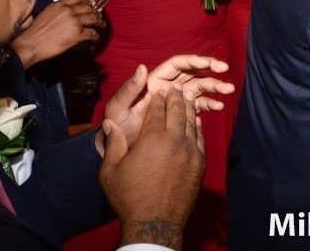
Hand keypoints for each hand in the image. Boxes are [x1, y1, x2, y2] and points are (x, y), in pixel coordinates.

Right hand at [11, 0, 102, 67]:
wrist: (30, 45)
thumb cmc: (35, 33)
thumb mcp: (45, 14)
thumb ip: (58, 11)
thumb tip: (68, 12)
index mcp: (59, 5)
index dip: (87, 3)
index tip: (90, 7)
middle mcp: (69, 11)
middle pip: (89, 8)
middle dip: (95, 13)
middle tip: (98, 18)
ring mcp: (74, 22)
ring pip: (94, 19)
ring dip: (100, 23)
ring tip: (101, 26)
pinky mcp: (77, 34)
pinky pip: (93, 33)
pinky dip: (96, 37)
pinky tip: (96, 39)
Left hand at [98, 55, 233, 153]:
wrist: (121, 150)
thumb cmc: (117, 128)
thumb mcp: (117, 109)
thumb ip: (128, 89)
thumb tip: (142, 67)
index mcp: (154, 82)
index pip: (178, 65)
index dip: (194, 61)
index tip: (209, 64)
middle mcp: (167, 88)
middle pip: (192, 74)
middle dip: (210, 70)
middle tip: (225, 70)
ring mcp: (176, 101)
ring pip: (199, 88)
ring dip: (214, 87)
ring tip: (229, 90)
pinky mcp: (181, 115)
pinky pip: (198, 105)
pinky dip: (209, 104)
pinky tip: (218, 107)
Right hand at [100, 89, 204, 249]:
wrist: (155, 222)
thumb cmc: (129, 197)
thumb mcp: (111, 171)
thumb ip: (113, 143)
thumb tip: (109, 123)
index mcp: (152, 139)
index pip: (157, 111)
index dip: (158, 99)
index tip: (158, 91)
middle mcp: (174, 141)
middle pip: (177, 112)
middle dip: (176, 97)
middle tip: (176, 87)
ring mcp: (190, 152)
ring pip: (191, 123)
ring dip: (189, 108)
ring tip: (188, 97)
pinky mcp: (200, 163)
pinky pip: (200, 139)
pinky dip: (198, 127)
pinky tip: (196, 122)